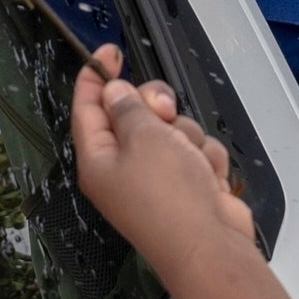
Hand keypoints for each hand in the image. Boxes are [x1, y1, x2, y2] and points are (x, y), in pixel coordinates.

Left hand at [69, 45, 258, 276]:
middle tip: (163, 113)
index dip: (97, 76)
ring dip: (187, 137)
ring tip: (191, 161)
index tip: (110, 52)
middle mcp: (124, 168)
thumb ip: (128, 107)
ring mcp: (158, 177)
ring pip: (173, 129)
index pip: (88, 108)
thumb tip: (113, 92)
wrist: (211, 247)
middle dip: (155, 107)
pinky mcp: (189, 184)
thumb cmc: (169, 195)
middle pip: (135, 113)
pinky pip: (196, 151)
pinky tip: (208, 179)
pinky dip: (205, 160)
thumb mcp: (143, 137)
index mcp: (98, 159)